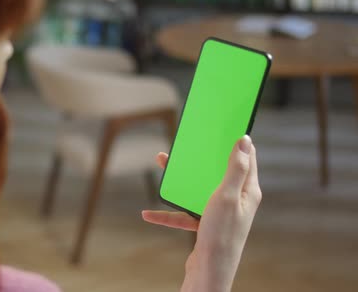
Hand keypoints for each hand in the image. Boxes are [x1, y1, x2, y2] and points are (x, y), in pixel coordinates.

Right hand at [142, 136, 260, 291]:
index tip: (223, 125)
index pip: (247, 157)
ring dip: (179, 181)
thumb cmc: (222, 235)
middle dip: (200, 158)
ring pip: (198, 189)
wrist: (209, 272)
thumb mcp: (229, 196)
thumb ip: (236, 168)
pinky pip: (184, 213)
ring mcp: (220, 213)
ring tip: (161, 165)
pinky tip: (148, 214)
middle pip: (218, 171)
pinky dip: (168, 213)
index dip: (236, 140)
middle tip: (186, 143)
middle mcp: (236, 200)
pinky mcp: (205, 225)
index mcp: (248, 190)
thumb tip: (244, 140)